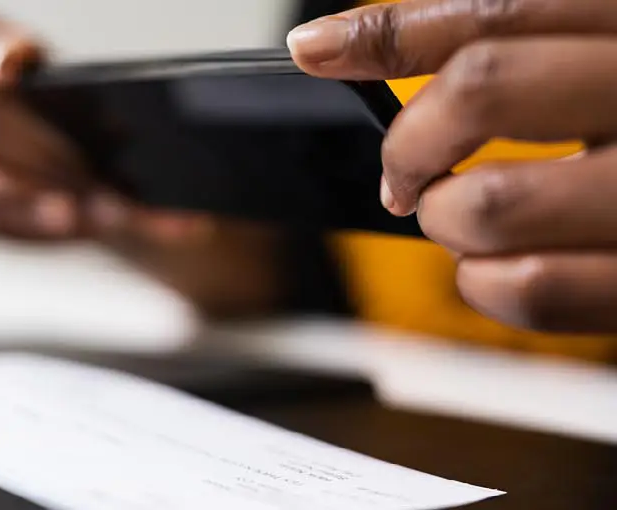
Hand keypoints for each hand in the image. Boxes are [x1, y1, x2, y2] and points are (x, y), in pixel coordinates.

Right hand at [0, 16, 284, 317]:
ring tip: (74, 219)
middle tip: (93, 185)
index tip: (18, 65)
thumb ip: (163, 119)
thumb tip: (231, 125)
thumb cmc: (121, 147)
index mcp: (12, 60)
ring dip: (13, 199)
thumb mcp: (149, 125)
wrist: (117, 197)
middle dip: (37, 156)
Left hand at [290, 0, 616, 332]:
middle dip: (414, 141)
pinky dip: (484, 285)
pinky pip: (534, 289)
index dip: (390, 30)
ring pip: (490, 203)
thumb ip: (536, 42)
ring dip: (445, 222)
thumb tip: (363, 44)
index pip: (499, 9)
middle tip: (410, 171)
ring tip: (465, 221)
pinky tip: (496, 269)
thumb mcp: (613, 53)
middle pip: (480, 90)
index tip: (320, 46)